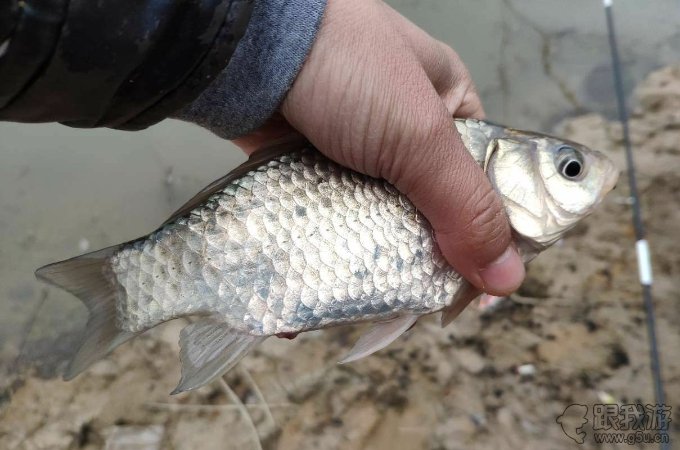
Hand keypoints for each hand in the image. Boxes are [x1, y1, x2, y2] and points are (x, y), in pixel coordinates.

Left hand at [233, 0, 523, 295]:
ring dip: (374, 262)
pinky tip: (325, 292)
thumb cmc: (346, 68)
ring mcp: (357, 154)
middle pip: (431, 212)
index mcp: (450, 109)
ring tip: (369, 309)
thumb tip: (507, 277)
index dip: (489, 237)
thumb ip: (465, 207)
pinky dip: (331, 250)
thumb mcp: (420, 135)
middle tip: (418, 304)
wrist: (246, 45)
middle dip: (424, 257)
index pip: (486, 182)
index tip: (477, 290)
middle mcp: (407, 134)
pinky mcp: (314, 169)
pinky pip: (333, 219)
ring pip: (379, 221)